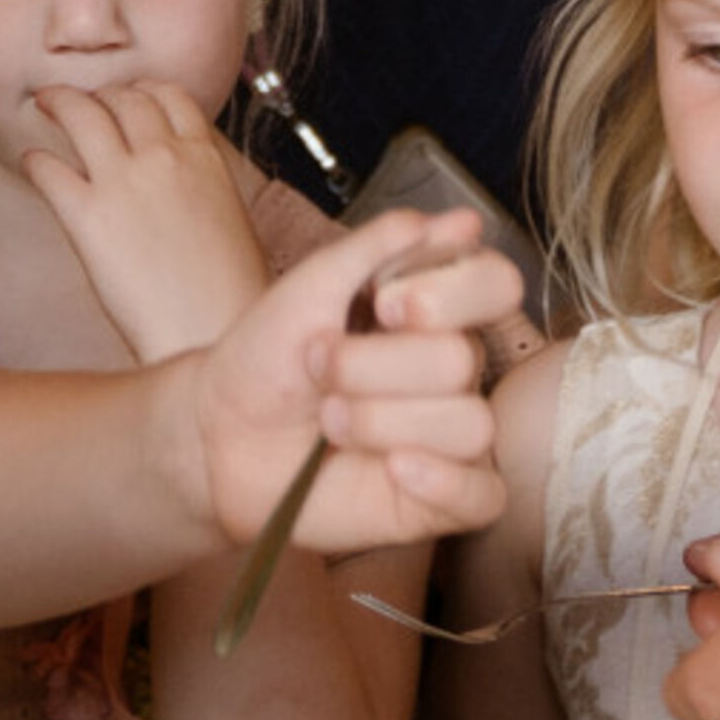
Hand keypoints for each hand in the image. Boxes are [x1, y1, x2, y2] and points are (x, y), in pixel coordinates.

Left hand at [22, 81, 271, 361]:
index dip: (143, 90)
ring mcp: (123, 183)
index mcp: (204, 157)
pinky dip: (36, 161)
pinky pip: (49, 169)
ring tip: (46, 103)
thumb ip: (203, 188)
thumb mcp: (232, 220)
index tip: (128, 95)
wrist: (213, 331)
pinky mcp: (87, 216)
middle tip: (82, 100)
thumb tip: (187, 191)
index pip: (169, 96)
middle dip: (99, 94)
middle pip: (123, 99)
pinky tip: (32, 163)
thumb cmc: (231, 294)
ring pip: (82, 116)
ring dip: (60, 102)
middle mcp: (163, 157)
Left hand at [191, 211, 510, 555]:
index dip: (448, 292)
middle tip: (320, 368)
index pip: (498, 284)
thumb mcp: (312, 283)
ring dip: (380, 421)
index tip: (383, 304)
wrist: (221, 434)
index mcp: (437, 309)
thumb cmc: (267, 357)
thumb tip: (462, 221)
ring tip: (328, 422)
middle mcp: (456, 369)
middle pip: (463, 360)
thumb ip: (382, 246)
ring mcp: (454, 435)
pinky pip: (483, 494)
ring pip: (468, 425)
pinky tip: (392, 468)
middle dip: (373, 366)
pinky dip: (442, 481)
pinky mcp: (445, 498)